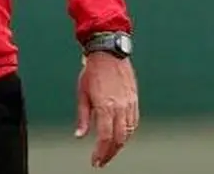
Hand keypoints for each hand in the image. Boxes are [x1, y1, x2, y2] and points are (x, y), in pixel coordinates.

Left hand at [74, 53, 138, 167]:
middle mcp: (120, 107)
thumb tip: (80, 135)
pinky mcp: (134, 99)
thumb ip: (82, 117)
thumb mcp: (82, 93)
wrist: (108, 52)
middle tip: (103, 160)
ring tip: (110, 150)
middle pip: (119, 138)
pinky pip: (134, 122)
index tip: (96, 161)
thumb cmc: (93, 70)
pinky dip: (129, 132)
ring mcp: (129, 103)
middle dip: (110, 152)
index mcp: (105, 106)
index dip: (101, 152)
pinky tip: (122, 136)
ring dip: (120, 144)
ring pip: (129, 132)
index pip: (105, 137)